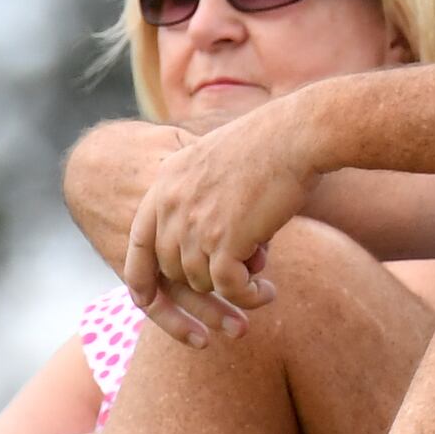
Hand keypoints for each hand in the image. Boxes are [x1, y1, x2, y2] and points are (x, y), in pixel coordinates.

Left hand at [121, 88, 330, 342]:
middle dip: (203, 278)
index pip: (138, 242)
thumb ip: (196, 195)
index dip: (140, 276)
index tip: (148, 298)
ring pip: (200, 282)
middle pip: (172, 268)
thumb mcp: (214, 159)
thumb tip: (206, 243)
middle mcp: (172, 204)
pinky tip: (266, 292)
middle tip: (238, 273)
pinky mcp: (225, 240)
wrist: (296, 135)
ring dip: (232, 286)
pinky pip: (229, 288)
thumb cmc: (270, 145)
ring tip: (260, 279)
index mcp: (165, 183)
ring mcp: (196, 223)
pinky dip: (248, 296)